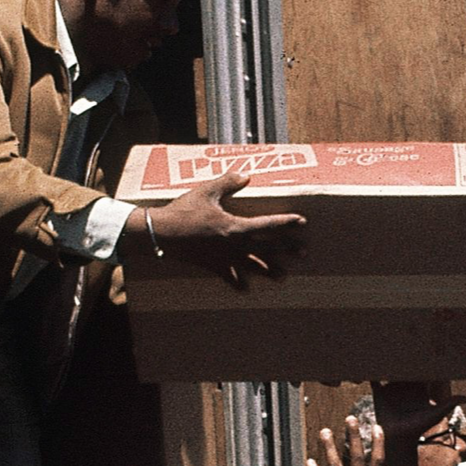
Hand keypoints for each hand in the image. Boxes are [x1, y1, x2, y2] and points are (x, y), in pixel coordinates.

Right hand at [138, 173, 306, 288]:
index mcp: (236, 227)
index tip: (302, 222)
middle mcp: (234, 246)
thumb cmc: (183, 212)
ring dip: (269, 271)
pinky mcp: (213, 267)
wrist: (162, 234)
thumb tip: (246, 176)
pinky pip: (229, 279)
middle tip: (304, 253)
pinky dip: (239, 284)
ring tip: (282, 277)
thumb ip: (228, 183)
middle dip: (287, 251)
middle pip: (268, 250)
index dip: (287, 223)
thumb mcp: (206, 192)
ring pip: (253, 267)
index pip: (269, 226)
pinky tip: (246, 290)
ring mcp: (225, 259)